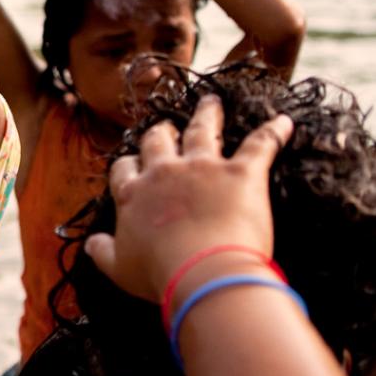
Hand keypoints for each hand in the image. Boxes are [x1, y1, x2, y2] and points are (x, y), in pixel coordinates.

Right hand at [82, 94, 293, 299]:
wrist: (202, 272)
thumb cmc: (159, 273)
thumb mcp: (120, 268)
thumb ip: (103, 252)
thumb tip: (91, 243)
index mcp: (134, 195)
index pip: (126, 169)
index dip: (130, 165)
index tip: (134, 164)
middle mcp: (164, 173)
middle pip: (158, 141)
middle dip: (162, 132)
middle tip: (166, 127)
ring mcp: (203, 168)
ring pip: (202, 130)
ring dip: (207, 114)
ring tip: (211, 102)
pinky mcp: (241, 173)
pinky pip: (260, 144)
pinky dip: (274, 131)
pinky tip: (285, 122)